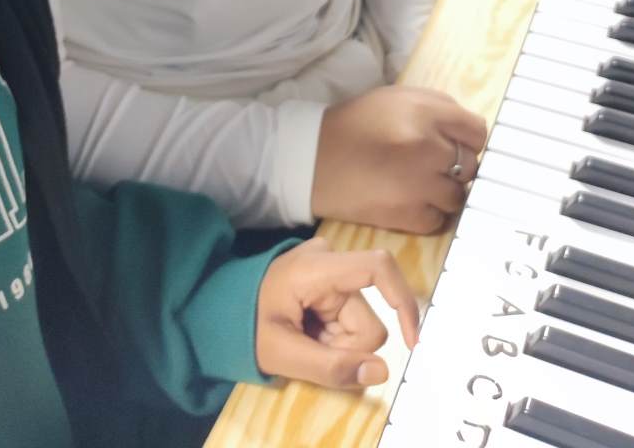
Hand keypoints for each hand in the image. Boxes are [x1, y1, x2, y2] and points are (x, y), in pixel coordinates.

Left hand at [255, 238, 420, 389]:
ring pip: (361, 324)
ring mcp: (331, 269)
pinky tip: (311, 334)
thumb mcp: (281, 353)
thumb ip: (330, 366)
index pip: (377, 268)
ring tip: (306, 342)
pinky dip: (336, 336)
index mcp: (315, 268)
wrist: (222, 309)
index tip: (411, 343)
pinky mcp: (332, 282)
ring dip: (340, 344)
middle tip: (309, 351)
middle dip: (347, 348)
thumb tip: (381, 371)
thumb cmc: (246, 325)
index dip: (402, 302)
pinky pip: (351, 319)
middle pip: (368, 319)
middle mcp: (329, 260)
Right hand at [312, 85, 487, 234]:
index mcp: (425, 112)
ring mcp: (420, 184)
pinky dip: (429, 213)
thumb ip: (438, 109)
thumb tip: (469, 134)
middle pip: (470, 165)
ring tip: (417, 184)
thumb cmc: (358, 124)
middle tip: (429, 164)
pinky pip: (440, 219)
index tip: (453, 144)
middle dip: (454, 165)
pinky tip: (408, 200)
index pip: (477, 132)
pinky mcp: (409, 216)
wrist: (314, 160)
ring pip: (458, 196)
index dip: (466, 139)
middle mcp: (427, 146)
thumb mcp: (397, 98)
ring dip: (443, 192)